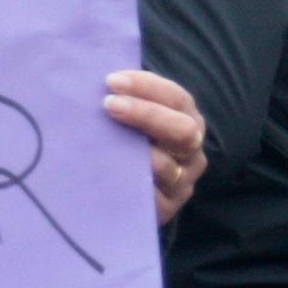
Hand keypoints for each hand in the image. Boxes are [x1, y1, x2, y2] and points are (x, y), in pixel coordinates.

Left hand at [109, 68, 205, 224]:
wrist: (127, 196)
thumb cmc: (126, 146)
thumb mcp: (132, 122)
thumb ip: (125, 101)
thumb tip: (96, 78)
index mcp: (187, 120)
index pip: (177, 99)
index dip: (148, 87)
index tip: (112, 80)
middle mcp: (191, 151)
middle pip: (181, 130)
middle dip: (146, 114)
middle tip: (109, 104)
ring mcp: (182, 182)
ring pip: (167, 166)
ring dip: (135, 152)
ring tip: (103, 142)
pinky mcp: (166, 209)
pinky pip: (152, 198)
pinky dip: (131, 186)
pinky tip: (106, 177)